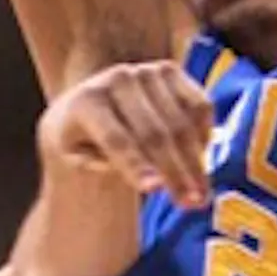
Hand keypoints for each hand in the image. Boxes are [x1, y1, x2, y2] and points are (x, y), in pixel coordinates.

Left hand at [38, 58, 212, 207]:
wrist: (88, 100)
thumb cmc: (80, 136)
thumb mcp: (73, 154)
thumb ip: (98, 164)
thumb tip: (144, 175)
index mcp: (86, 102)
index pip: (115, 139)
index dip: (135, 165)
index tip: (154, 190)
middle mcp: (117, 79)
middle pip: (154, 134)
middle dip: (175, 173)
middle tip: (191, 205)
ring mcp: (146, 72)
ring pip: (182, 123)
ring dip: (196, 163)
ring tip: (201, 195)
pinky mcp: (170, 70)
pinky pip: (199, 106)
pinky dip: (203, 135)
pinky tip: (200, 160)